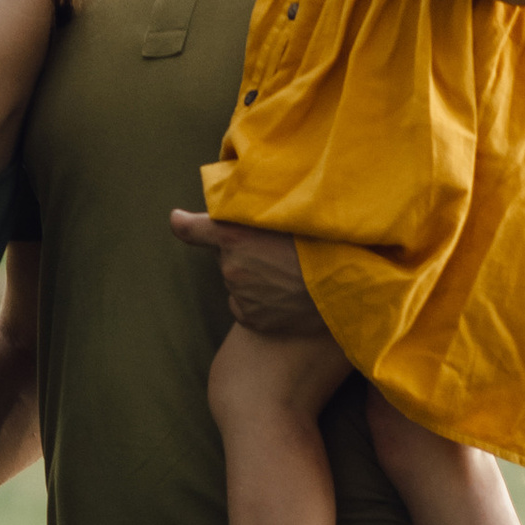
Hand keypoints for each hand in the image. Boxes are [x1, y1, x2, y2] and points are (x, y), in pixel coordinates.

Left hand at [170, 210, 328, 339]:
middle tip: (279, 252)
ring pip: (239, 283)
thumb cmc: (325, 246)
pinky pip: (247, 306)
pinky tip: (287, 297)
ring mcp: (239, 295)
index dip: (184, 223)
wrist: (346, 289)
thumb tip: (249, 205)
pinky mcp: (250, 318)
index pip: (192, 229)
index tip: (179, 219)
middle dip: (245, 253)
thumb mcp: (292, 215)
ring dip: (256, 278)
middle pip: (227, 256)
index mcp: (235, 236)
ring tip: (290, 276)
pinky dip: (261, 302)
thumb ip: (261, 209)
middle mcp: (230, 267)